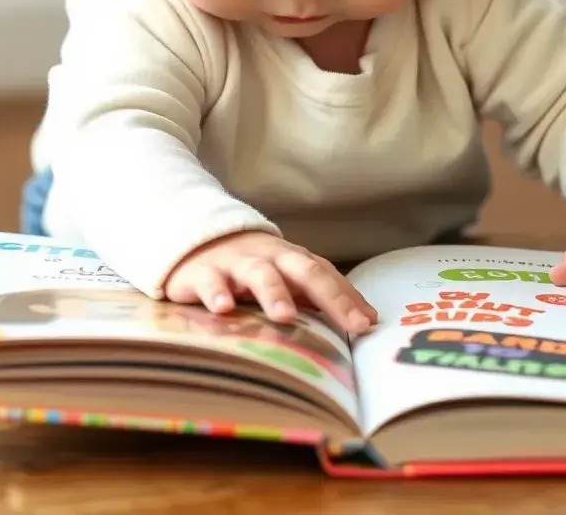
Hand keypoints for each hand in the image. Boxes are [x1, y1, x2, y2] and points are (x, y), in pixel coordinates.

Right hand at [163, 231, 377, 333]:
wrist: (196, 240)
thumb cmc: (252, 267)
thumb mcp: (287, 275)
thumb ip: (323, 294)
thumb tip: (369, 318)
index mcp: (292, 260)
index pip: (327, 276)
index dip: (347, 299)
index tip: (367, 325)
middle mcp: (269, 258)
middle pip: (303, 271)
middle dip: (327, 295)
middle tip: (348, 323)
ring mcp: (236, 264)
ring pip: (259, 274)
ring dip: (274, 293)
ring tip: (284, 315)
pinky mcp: (202, 273)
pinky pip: (210, 282)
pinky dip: (217, 293)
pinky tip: (223, 308)